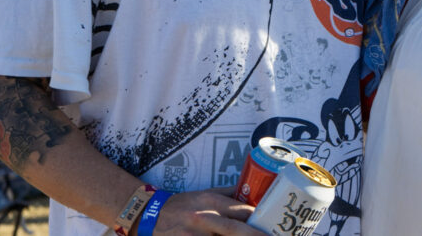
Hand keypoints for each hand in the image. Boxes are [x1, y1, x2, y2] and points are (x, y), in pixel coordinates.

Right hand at [131, 188, 258, 234]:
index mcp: (211, 202)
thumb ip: (229, 194)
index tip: (271, 224)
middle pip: (236, 230)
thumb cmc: (182, 205)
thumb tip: (254, 192)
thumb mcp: (205, 193)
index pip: (242, 211)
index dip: (258, 220)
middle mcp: (204, 218)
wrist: (150, 215)